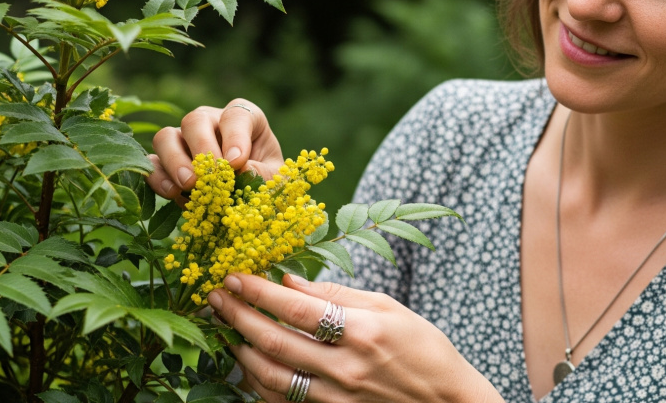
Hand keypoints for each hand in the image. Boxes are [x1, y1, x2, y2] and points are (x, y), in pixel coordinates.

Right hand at [146, 99, 283, 200]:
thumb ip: (262, 173)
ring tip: (189, 185)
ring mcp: (186, 140)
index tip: (237, 161)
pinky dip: (159, 177)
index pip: (236, 114)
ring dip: (175, 160)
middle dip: (201, 147)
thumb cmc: (267, 179)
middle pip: (195, 120)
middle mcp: (211, 122)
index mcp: (245, 119)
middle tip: (209, 176)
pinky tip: (173, 194)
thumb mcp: (273, 177)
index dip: (235, 136)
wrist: (250, 199)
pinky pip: (153, 163)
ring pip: (166, 136)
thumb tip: (240, 170)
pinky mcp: (167, 162)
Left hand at [207, 273, 503, 402]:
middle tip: (216, 297)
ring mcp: (337, 399)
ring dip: (241, 351)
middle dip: (238, 316)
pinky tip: (248, 365)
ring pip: (272, 377)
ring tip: (225, 330)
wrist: (448, 402)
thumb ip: (336, 293)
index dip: (259, 291)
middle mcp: (346, 369)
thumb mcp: (387, 307)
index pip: (296, 308)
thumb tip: (289, 280)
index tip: (234, 275)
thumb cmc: (423, 348)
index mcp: (363, 332)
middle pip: (275, 342)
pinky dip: (259, 385)